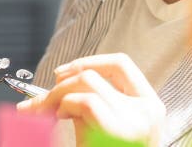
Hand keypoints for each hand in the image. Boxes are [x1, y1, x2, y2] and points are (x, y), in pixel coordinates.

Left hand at [16, 53, 164, 145]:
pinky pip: (86, 101)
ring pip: (87, 81)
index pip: (121, 64)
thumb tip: (60, 80)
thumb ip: (94, 101)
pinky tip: (60, 117)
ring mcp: (136, 120)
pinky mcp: (120, 131)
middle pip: (96, 74)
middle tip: (42, 100)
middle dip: (61, 83)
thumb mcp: (106, 125)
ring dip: (58, 94)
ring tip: (50, 112)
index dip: (89, 61)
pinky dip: (66, 105)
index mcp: (149, 105)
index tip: (61, 73)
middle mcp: (148, 110)